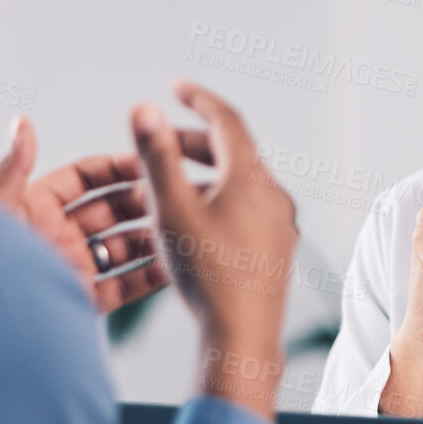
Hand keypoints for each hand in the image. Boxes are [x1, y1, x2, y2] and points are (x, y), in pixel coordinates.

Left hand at [0, 116, 170, 312]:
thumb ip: (14, 167)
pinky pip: (123, 286)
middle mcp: (57, 236)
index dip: (117, 168)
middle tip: (179, 190)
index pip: (84, 179)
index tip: (149, 159)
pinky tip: (176, 263)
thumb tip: (22, 121)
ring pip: (123, 246)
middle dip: (144, 199)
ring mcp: (72, 269)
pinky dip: (149, 276)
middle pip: (110, 210)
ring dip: (153, 235)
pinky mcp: (82, 302)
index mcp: (34, 208)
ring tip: (186, 224)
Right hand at [132, 81, 297, 419]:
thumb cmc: (207, 277)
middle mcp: (273, 195)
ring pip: (240, 184)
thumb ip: (157, 156)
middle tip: (163, 140)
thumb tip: (143, 109)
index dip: (198, 99)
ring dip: (204, 175)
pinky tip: (193, 223)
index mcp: (250, 178)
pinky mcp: (277, 249)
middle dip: (194, 141)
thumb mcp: (171, 210)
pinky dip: (218, 202)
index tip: (177, 86)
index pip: (226, 120)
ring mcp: (279, 223)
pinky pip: (247, 210)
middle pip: (233, 152)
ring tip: (169, 185)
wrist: (243, 337)